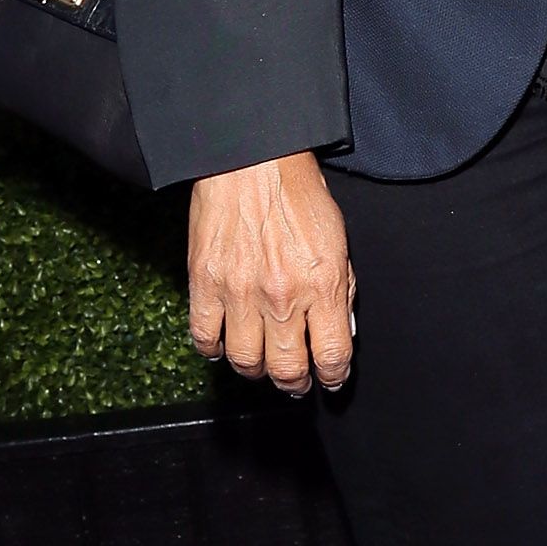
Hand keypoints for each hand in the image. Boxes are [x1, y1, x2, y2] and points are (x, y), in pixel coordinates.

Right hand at [187, 152, 354, 395]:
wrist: (252, 162)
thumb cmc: (298, 194)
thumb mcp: (338, 241)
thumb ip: (341, 290)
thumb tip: (340, 331)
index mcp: (321, 285)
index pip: (331, 355)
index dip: (332, 377)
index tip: (330, 379)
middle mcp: (281, 296)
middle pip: (287, 368)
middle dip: (295, 383)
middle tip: (297, 382)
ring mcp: (239, 293)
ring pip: (245, 361)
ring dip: (256, 370)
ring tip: (262, 365)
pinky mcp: (204, 284)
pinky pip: (204, 338)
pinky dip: (214, 350)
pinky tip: (224, 346)